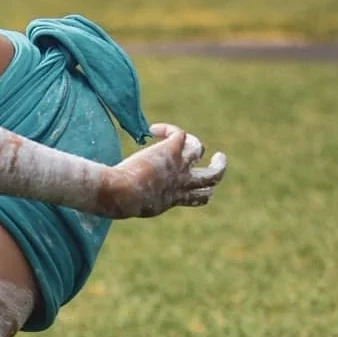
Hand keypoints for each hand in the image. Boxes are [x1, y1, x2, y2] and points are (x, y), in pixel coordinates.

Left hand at [109, 124, 226, 217]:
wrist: (120, 194)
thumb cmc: (118, 204)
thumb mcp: (132, 207)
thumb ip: (136, 199)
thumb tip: (119, 198)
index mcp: (173, 199)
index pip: (198, 198)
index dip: (203, 191)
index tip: (194, 183)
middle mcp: (182, 183)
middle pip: (213, 177)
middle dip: (219, 167)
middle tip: (219, 158)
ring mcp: (179, 165)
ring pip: (200, 150)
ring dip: (196, 141)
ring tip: (184, 138)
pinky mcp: (174, 150)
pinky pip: (180, 133)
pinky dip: (167, 129)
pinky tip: (152, 130)